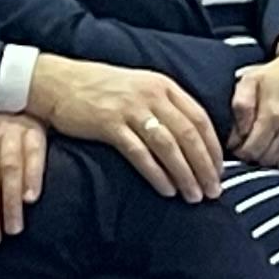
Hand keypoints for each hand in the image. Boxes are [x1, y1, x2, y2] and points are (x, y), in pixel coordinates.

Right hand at [28, 57, 224, 197]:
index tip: (220, 170)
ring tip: (193, 195)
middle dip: (205, 166)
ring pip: (168, 146)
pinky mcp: (109, 124)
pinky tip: (167, 189)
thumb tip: (191, 139)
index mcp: (163, 86)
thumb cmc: (101, 89)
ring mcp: (130, 109)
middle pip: (188, 134)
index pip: (200, 118)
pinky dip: (157, 174)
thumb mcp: (140, 87)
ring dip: (185, 174)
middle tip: (213, 191)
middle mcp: (151, 95)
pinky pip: (140, 153)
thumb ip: (164, 106)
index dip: (213, 147)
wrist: (59, 82)